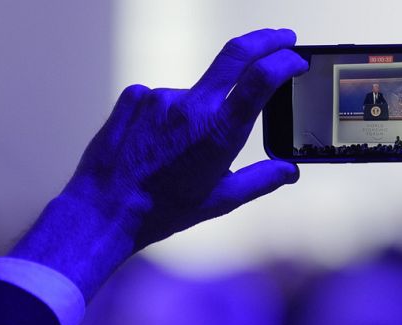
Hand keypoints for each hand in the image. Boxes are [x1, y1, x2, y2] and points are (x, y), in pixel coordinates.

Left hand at [67, 27, 306, 249]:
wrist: (105, 208)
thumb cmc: (163, 210)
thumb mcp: (221, 200)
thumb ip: (261, 180)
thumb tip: (290, 171)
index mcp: (219, 132)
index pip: (260, 77)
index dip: (284, 60)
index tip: (296, 60)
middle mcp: (191, 106)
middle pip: (236, 53)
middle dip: (266, 41)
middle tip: (283, 39)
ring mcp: (160, 97)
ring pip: (196, 94)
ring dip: (201, 113)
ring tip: (182, 154)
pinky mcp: (135, 96)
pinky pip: (164, 99)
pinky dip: (171, 117)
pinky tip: (158, 146)